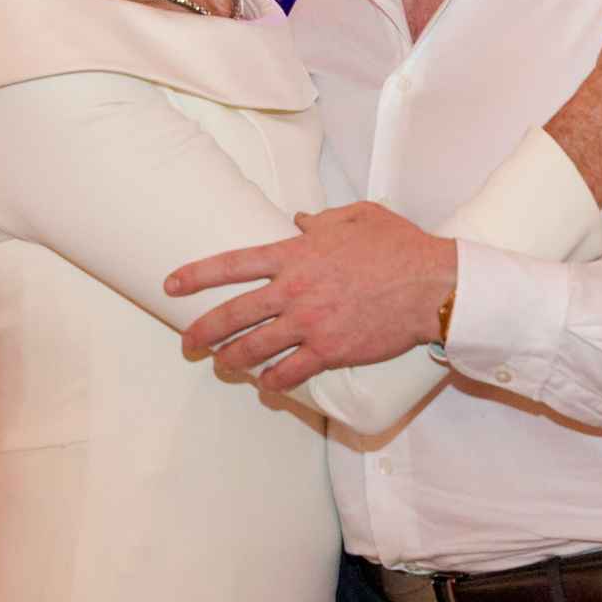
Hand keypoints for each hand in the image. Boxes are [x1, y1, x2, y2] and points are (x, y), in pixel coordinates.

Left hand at [169, 205, 456, 392]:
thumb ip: (323, 220)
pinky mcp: (329, 351)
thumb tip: (299, 221)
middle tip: (186, 342)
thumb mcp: (357, 216)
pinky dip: (273, 382)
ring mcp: (309, 323)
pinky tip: (267, 385)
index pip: (232, 264)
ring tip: (222, 365)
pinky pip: (289, 373)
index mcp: (296, 253)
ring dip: (231, 360)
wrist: (430, 285)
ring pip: (253, 349)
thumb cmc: (398, 246)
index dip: (196, 275)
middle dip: (201, 330)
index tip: (172, 285)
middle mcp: (294, 289)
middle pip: (232, 314)